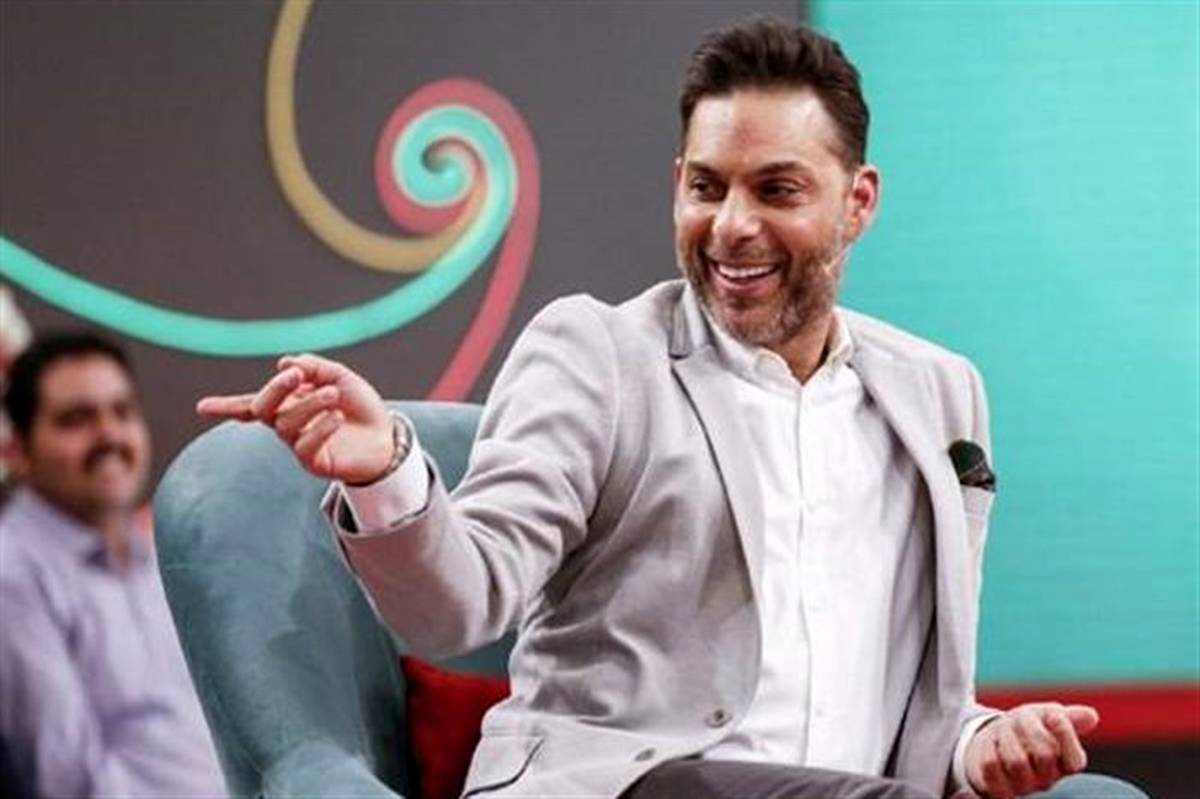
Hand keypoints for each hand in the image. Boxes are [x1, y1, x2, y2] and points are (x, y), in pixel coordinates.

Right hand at [196, 353, 393, 483]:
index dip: (226, 406)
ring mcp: (298, 444)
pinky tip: (336, 417)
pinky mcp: (313, 462)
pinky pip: (304, 445)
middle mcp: (287, 424)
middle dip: (274, 389)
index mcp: (289, 402)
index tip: (201, 407)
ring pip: (286, 423)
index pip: (251, 404)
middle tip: (296, 375)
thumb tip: (285, 361)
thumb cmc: (360, 407)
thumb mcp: (340, 377)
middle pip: (262, 408)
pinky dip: (319, 427)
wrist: (388, 436)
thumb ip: (315, 367)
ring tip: (333, 394)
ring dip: (309, 404)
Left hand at [965, 703, 1098, 798]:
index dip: (1064, 734)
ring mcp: (1021, 786)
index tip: (1052, 716)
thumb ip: (1068, 717)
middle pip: (1045, 754)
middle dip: (1028, 726)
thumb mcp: (1046, 715)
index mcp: (1065, 764)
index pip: (1076, 760)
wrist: (992, 741)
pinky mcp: (996, 788)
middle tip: (1018, 718)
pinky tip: (990, 742)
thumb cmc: (1025, 727)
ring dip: (1006, 735)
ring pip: (1017, 760)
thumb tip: (1091, 716)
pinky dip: (988, 746)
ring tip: (1003, 729)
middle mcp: (1046, 779)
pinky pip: (992, 766)